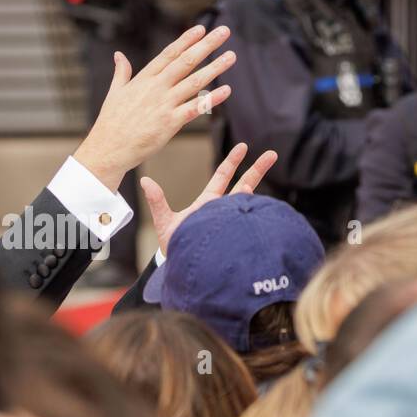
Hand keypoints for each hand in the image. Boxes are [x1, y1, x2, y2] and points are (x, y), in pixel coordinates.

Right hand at [73, 25, 235, 191]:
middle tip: (224, 32)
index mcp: (144, 79)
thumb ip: (121, 72)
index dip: (186, 40)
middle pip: (186, 61)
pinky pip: (195, 108)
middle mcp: (156, 88)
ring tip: (231, 56)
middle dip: (206, 45)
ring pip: (194, 82)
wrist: (108, 149)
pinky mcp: (169, 123)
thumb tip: (118, 54)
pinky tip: (226, 90)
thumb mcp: (114, 92)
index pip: (169, 54)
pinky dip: (211, 99)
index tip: (201, 28)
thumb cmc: (110, 123)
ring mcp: (164, 105)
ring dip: (215, 68)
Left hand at [140, 143, 276, 255]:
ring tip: (258, 183)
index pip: (222, 176)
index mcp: (208, 202)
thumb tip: (145, 181)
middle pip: (243, 184)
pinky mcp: (236, 235)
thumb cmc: (175, 246)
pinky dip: (252, 214)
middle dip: (257, 169)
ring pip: (248, 202)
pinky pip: (247, 222)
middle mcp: (222, 210)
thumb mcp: (165, 222)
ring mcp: (230, 222)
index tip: (243, 147)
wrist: (183, 268)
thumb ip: (157, 202)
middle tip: (272, 154)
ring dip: (255, 190)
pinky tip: (256, 208)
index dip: (232, 161)